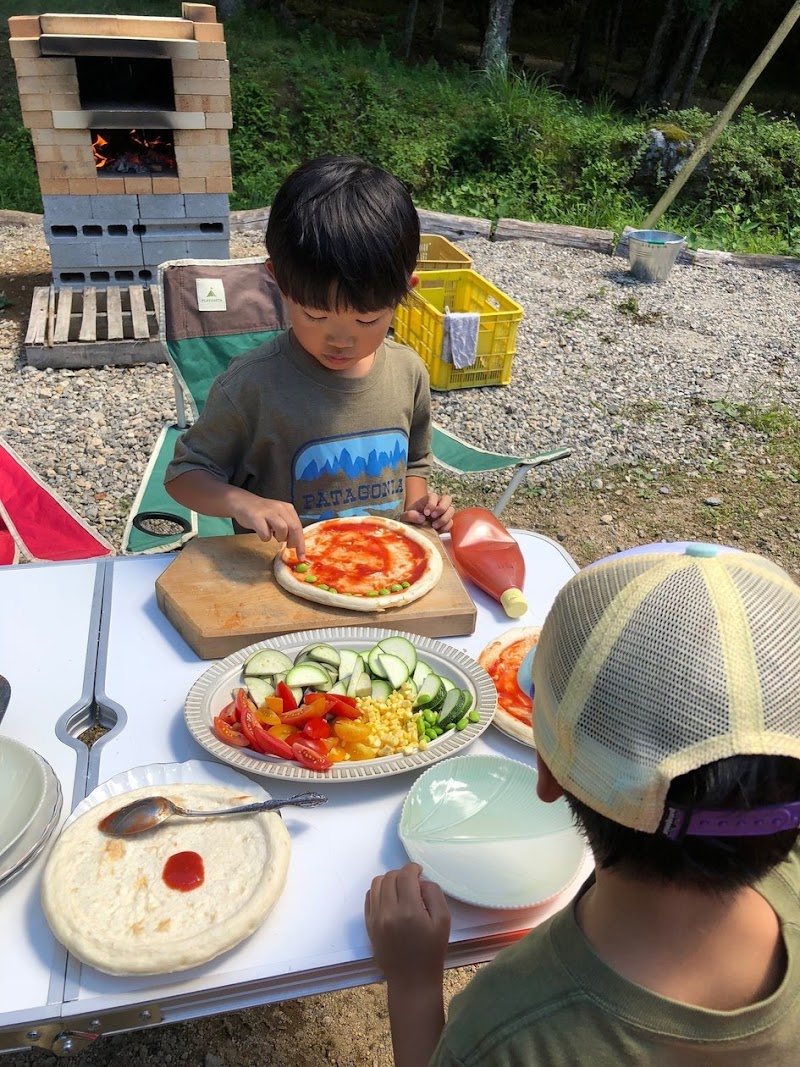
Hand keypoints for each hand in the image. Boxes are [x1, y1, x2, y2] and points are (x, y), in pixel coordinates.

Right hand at [231, 494, 305, 558]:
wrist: (242, 502)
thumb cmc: (262, 513)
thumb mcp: (278, 516)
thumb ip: (288, 527)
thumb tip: (296, 544)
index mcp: (287, 508)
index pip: (299, 527)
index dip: (301, 544)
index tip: (301, 557)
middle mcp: (280, 508)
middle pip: (294, 528)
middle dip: (294, 542)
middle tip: (288, 546)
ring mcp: (268, 512)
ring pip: (283, 529)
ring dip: (280, 538)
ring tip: (274, 537)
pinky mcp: (256, 517)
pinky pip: (265, 533)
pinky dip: (265, 538)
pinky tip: (263, 533)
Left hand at [364, 863, 450, 986]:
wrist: (411, 981)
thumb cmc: (431, 951)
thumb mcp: (443, 921)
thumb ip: (434, 894)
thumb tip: (420, 881)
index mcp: (409, 911)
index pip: (405, 875)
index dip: (413, 868)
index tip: (419, 872)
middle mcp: (388, 912)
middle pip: (390, 876)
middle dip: (402, 874)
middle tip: (412, 883)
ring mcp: (375, 918)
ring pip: (377, 883)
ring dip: (389, 880)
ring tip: (400, 889)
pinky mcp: (368, 924)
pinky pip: (369, 897)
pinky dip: (379, 892)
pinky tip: (390, 899)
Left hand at [400, 492, 453, 532]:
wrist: (414, 529)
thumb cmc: (410, 519)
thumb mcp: (405, 517)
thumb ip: (410, 515)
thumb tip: (421, 518)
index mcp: (428, 499)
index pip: (434, 496)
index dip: (431, 504)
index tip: (426, 513)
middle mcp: (438, 503)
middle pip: (447, 499)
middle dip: (441, 508)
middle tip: (433, 516)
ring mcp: (444, 513)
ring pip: (451, 510)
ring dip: (444, 519)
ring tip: (433, 526)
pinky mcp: (446, 522)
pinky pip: (450, 523)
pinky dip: (445, 527)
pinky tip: (437, 531)